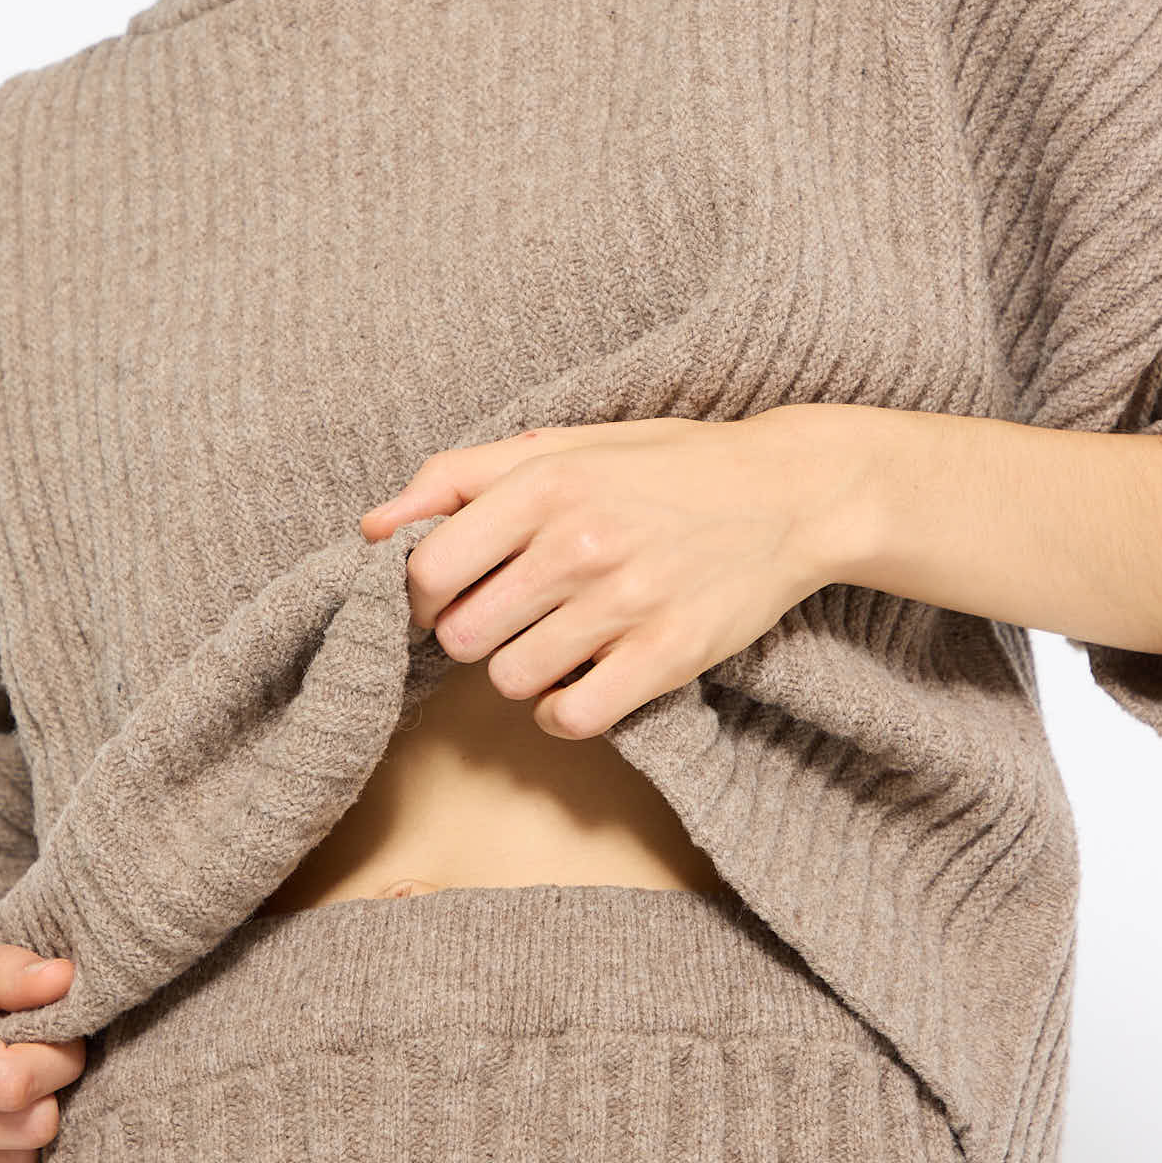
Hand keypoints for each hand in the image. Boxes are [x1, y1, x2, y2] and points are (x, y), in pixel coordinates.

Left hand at [358, 410, 847, 738]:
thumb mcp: (564, 446)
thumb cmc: (663, 467)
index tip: (450, 591)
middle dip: (472, 632)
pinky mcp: (668, 656)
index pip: (426, 568)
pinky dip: (564, 709)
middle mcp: (579, 543)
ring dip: (520, 671)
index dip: (423, 592)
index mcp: (545, 483)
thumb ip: (460, 476)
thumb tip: (372, 526)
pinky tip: (583, 678)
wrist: (789, 492)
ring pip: (509, 680)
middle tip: (511, 614)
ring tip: (554, 640)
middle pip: (461, 633)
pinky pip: (571, 717)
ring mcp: (626, 604)